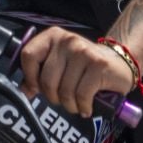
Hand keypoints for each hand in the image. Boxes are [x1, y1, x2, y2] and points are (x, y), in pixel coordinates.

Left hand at [19, 26, 134, 117]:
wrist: (118, 62)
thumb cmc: (84, 65)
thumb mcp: (60, 63)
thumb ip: (41, 72)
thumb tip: (24, 90)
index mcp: (52, 36)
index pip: (28, 55)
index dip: (30, 77)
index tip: (36, 88)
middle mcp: (67, 41)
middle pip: (47, 79)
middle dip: (53, 97)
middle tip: (62, 100)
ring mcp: (83, 52)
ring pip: (65, 90)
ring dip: (69, 105)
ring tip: (76, 104)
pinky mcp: (98, 65)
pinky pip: (82, 95)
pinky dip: (83, 107)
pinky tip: (86, 107)